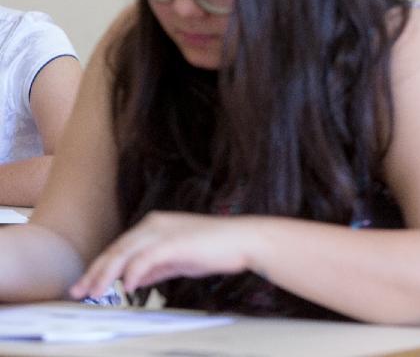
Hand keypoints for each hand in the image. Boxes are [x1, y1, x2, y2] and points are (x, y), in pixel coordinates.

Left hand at [69, 211, 251, 298]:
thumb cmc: (217, 248)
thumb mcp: (179, 259)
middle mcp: (155, 224)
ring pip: (125, 253)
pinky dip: (133, 272)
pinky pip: (145, 258)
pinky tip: (126, 287)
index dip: (100, 267)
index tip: (87, 285)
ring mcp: (164, 231)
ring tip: (95, 292)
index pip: (120, 247)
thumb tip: (134, 280)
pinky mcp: (173, 241)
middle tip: (79, 291)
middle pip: (116, 249)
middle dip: (95, 272)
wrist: (243, 240)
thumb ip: (156, 267)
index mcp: (155, 224)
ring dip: (106, 274)